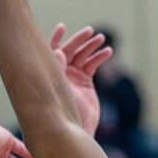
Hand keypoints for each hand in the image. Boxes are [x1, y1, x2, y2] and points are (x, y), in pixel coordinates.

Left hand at [47, 22, 110, 139]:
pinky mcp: (85, 80)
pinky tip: (107, 51)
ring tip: (101, 39)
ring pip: (82, 56)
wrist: (76, 130)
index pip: (51, 52)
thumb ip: (58, 71)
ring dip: (92, 46)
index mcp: (50, 75)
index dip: (56, 38)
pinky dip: (99, 57)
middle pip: (70, 50)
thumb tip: (59, 51)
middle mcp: (60, 73)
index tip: (62, 27)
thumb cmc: (62, 115)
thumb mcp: (59, 92)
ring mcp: (73, 76)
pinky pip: (92, 64)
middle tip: (90, 31)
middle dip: (79, 40)